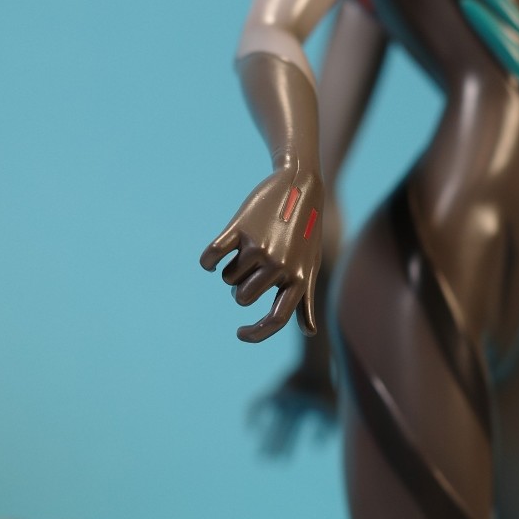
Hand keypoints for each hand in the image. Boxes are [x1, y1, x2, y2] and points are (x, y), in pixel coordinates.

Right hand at [200, 160, 324, 342]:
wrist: (299, 184)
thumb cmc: (305, 229)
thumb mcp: (310, 264)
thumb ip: (305, 299)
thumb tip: (310, 332)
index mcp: (298, 278)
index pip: (276, 319)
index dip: (256, 333)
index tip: (240, 334)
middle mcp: (279, 266)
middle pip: (241, 297)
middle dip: (240, 287)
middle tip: (252, 265)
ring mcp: (259, 247)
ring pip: (227, 278)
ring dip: (231, 268)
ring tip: (248, 247)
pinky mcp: (241, 228)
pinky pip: (212, 257)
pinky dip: (208, 260)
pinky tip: (213, 258)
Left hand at [249, 361, 337, 455]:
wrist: (316, 370)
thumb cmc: (327, 392)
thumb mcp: (333, 415)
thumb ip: (327, 431)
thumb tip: (317, 447)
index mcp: (303, 413)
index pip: (294, 434)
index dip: (289, 448)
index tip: (284, 460)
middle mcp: (291, 408)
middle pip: (281, 432)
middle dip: (276, 446)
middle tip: (268, 460)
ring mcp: (282, 401)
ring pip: (272, 424)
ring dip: (266, 439)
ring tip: (261, 455)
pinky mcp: (273, 394)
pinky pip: (257, 406)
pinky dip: (252, 417)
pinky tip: (250, 429)